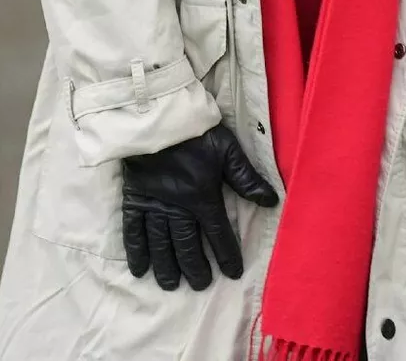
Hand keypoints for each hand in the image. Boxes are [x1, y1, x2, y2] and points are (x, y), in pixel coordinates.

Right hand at [122, 123, 277, 291]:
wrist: (158, 120)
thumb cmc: (196, 134)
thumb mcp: (228, 151)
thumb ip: (247, 179)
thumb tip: (272, 201)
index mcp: (203, 198)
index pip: (218, 234)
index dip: (227, 255)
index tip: (233, 273)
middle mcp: (178, 210)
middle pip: (187, 246)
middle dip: (196, 267)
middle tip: (201, 285)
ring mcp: (154, 207)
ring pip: (161, 245)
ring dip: (167, 267)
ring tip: (171, 284)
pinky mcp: (135, 201)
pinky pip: (133, 233)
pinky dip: (136, 253)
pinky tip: (139, 270)